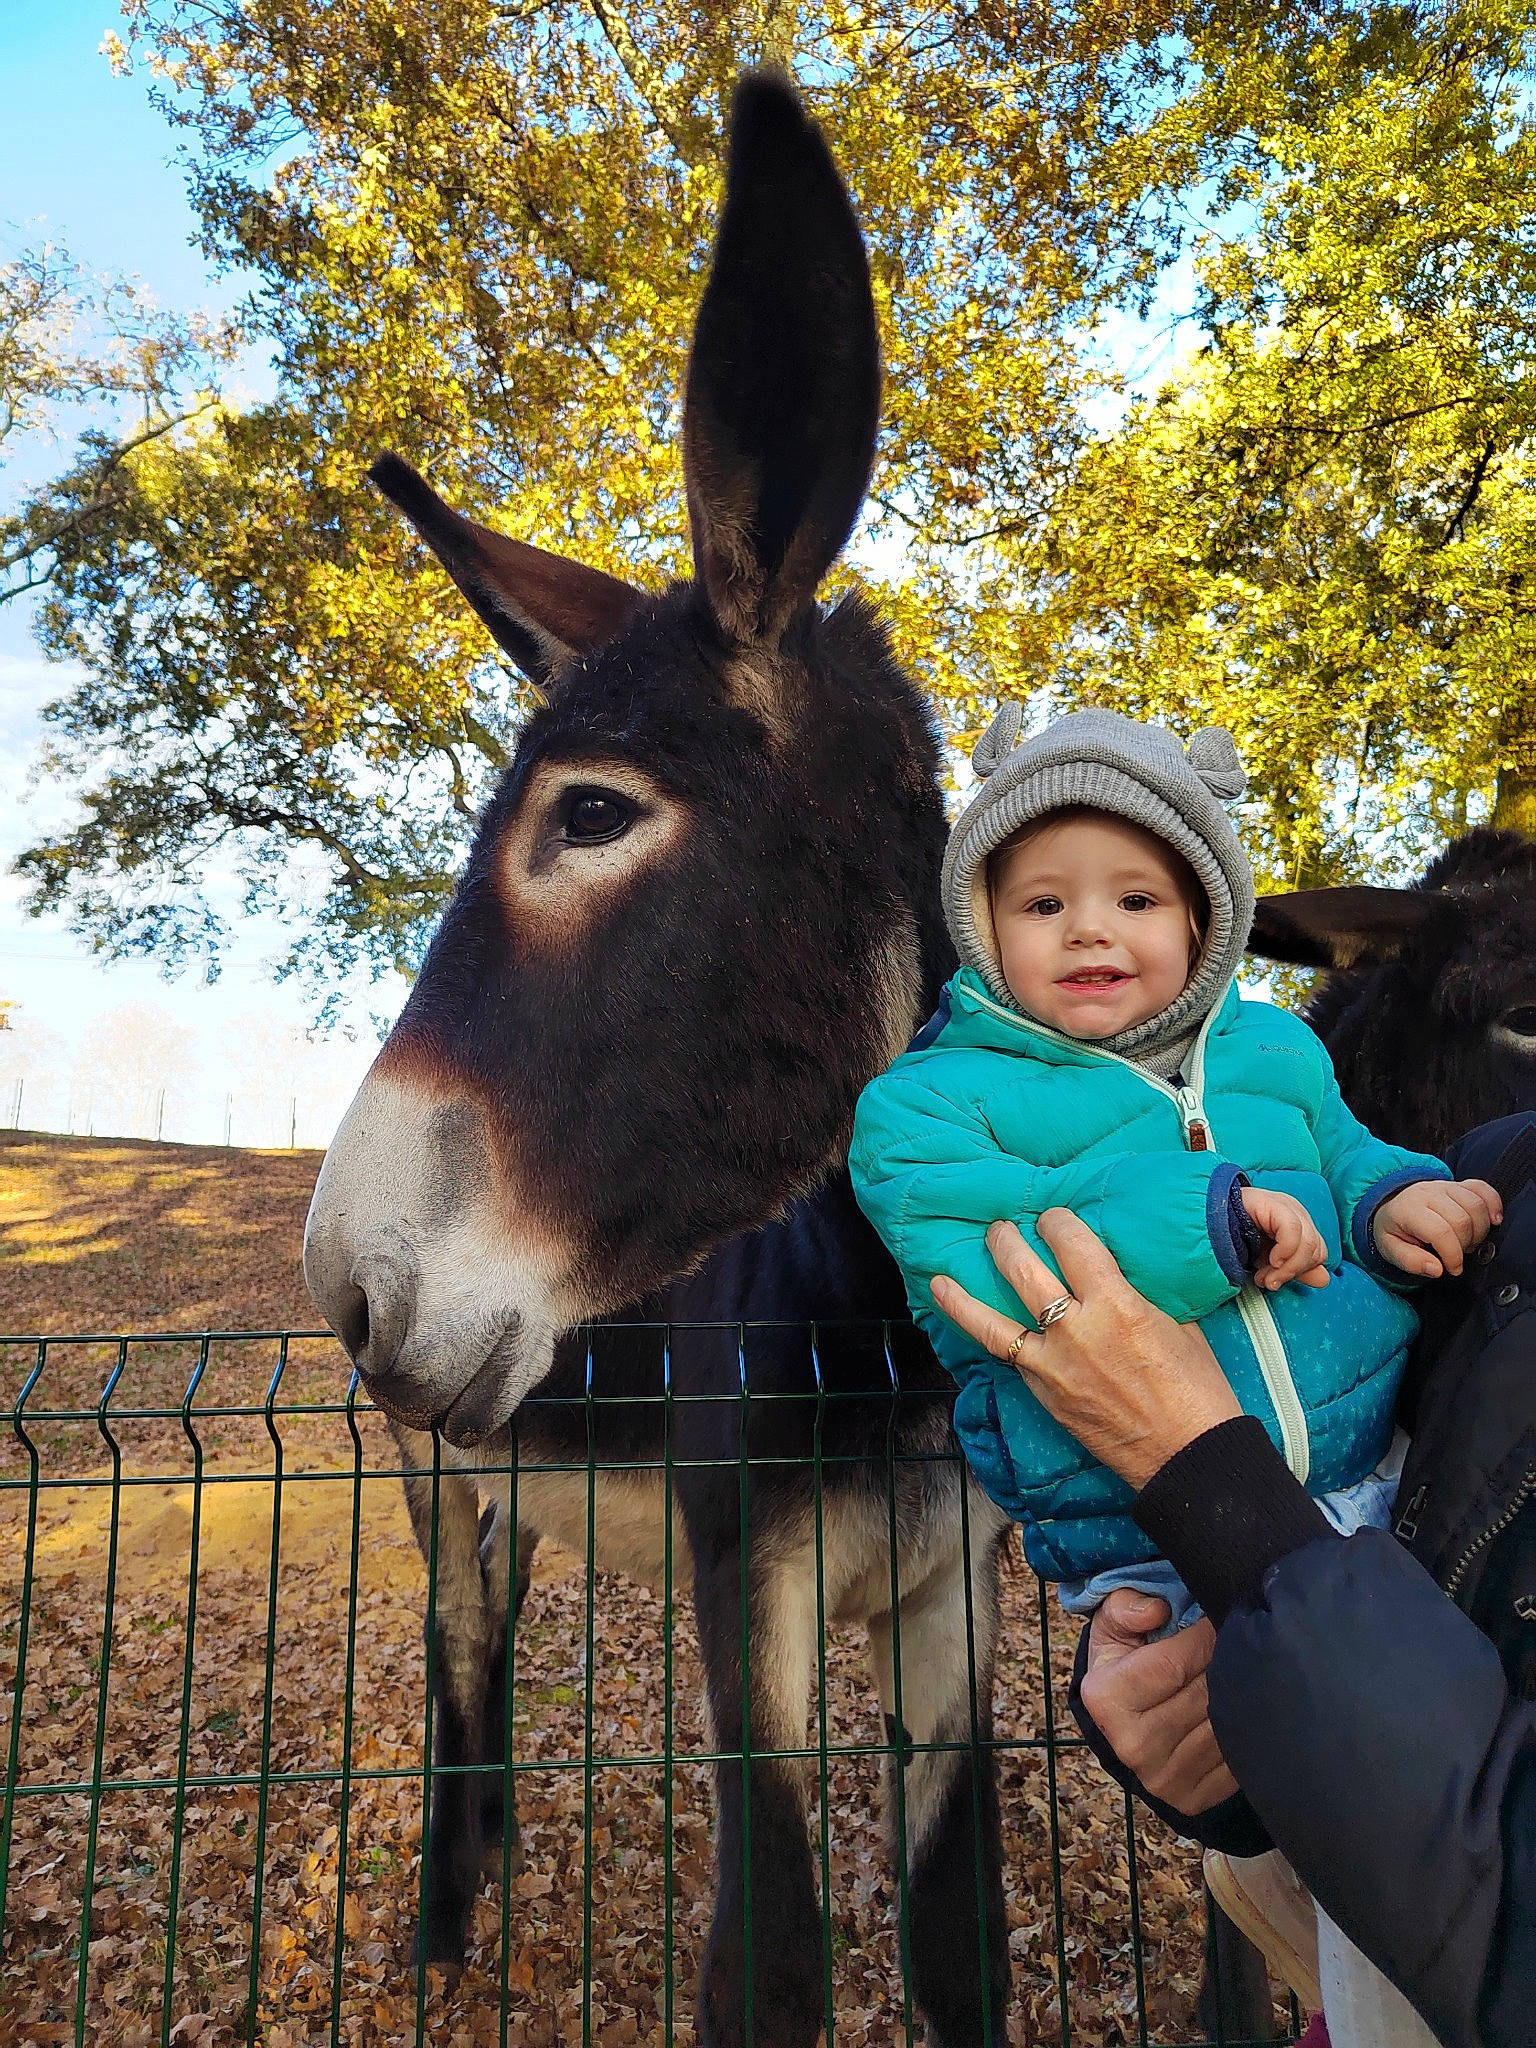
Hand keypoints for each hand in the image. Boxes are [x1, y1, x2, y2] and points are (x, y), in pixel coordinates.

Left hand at [930, 1210, 1241, 1488]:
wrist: (1188, 1456)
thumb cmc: (1197, 1389)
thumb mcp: (1179, 1326)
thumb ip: (1139, 1297)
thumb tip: (1113, 1276)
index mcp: (1117, 1305)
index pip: (1072, 1244)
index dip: (1056, 1223)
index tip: (1051, 1218)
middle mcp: (1076, 1331)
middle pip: (1023, 1272)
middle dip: (1005, 1243)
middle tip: (999, 1230)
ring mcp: (1053, 1367)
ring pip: (992, 1325)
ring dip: (962, 1298)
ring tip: (940, 1280)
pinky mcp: (1045, 1397)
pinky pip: (1010, 1361)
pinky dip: (993, 1343)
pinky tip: (978, 1331)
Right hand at [1079, 1590, 1238, 1813]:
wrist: (1126, 1725)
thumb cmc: (1125, 1664)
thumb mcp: (1112, 1627)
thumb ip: (1127, 1607)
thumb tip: (1157, 1610)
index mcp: (1107, 1699)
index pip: (1174, 1663)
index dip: (1203, 1636)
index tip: (1217, 1620)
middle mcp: (1132, 1745)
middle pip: (1204, 1694)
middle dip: (1224, 1662)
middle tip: (1235, 1643)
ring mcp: (1164, 1779)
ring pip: (1224, 1726)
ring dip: (1240, 1695)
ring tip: (1240, 1674)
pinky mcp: (1193, 1799)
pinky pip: (1236, 1758)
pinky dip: (1244, 1729)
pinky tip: (1239, 1709)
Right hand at [1239, 1186, 1330, 1291]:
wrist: (1203, 1222)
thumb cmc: (1231, 1238)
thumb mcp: (1265, 1261)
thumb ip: (1294, 1270)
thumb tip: (1324, 1279)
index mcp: (1296, 1222)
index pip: (1318, 1252)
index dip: (1299, 1271)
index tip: (1272, 1281)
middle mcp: (1294, 1211)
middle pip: (1316, 1249)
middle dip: (1292, 1272)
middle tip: (1268, 1280)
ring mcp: (1285, 1205)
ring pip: (1309, 1243)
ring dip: (1287, 1267)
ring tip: (1264, 1276)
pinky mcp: (1273, 1203)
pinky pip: (1293, 1232)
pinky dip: (1286, 1252)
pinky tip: (1270, 1260)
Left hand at [1372, 1177, 1502, 1278]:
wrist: (1394, 1205)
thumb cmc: (1395, 1231)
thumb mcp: (1391, 1250)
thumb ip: (1411, 1262)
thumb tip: (1437, 1269)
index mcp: (1408, 1210)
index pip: (1440, 1231)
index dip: (1453, 1255)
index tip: (1453, 1269)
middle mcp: (1428, 1194)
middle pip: (1462, 1220)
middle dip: (1466, 1244)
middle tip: (1459, 1254)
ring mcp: (1445, 1186)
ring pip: (1476, 1206)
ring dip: (1480, 1230)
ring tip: (1468, 1241)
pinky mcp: (1459, 1184)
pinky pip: (1484, 1189)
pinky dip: (1493, 1205)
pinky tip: (1493, 1221)